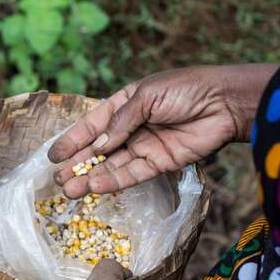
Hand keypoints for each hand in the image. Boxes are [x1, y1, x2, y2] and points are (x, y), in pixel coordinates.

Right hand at [49, 64, 277, 197]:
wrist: (226, 103)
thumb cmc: (186, 89)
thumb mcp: (146, 96)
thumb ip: (121, 122)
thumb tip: (97, 147)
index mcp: (126, 104)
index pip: (93, 124)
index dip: (73, 139)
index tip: (53, 155)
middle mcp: (132, 127)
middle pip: (99, 149)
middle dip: (77, 163)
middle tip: (57, 179)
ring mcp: (146, 147)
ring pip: (112, 166)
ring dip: (90, 177)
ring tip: (69, 190)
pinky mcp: (161, 164)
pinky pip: (132, 175)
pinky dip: (113, 182)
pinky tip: (95, 187)